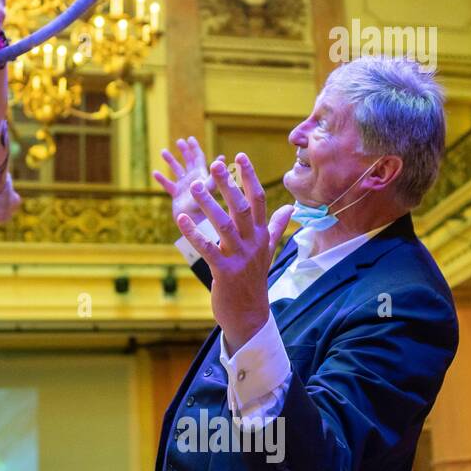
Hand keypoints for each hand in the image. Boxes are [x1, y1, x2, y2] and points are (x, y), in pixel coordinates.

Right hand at [152, 136, 225, 227]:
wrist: (194, 227)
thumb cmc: (204, 210)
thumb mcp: (208, 190)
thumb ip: (212, 176)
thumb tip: (219, 161)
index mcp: (201, 176)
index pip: (199, 158)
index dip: (195, 148)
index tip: (190, 139)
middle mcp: (194, 180)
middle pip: (189, 161)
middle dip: (185, 150)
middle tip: (180, 141)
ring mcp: (185, 188)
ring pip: (177, 171)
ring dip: (171, 161)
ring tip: (163, 151)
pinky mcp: (177, 196)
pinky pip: (168, 185)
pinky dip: (162, 179)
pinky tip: (155, 173)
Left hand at [174, 153, 293, 352]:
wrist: (249, 314)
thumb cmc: (253, 279)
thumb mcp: (267, 251)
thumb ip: (275, 227)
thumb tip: (290, 208)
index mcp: (261, 235)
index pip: (258, 200)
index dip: (249, 177)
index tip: (240, 155)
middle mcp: (253, 243)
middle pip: (242, 208)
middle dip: (229, 184)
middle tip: (215, 164)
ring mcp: (240, 258)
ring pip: (224, 225)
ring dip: (208, 204)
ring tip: (194, 185)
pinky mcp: (224, 272)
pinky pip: (207, 249)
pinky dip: (194, 233)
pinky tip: (181, 219)